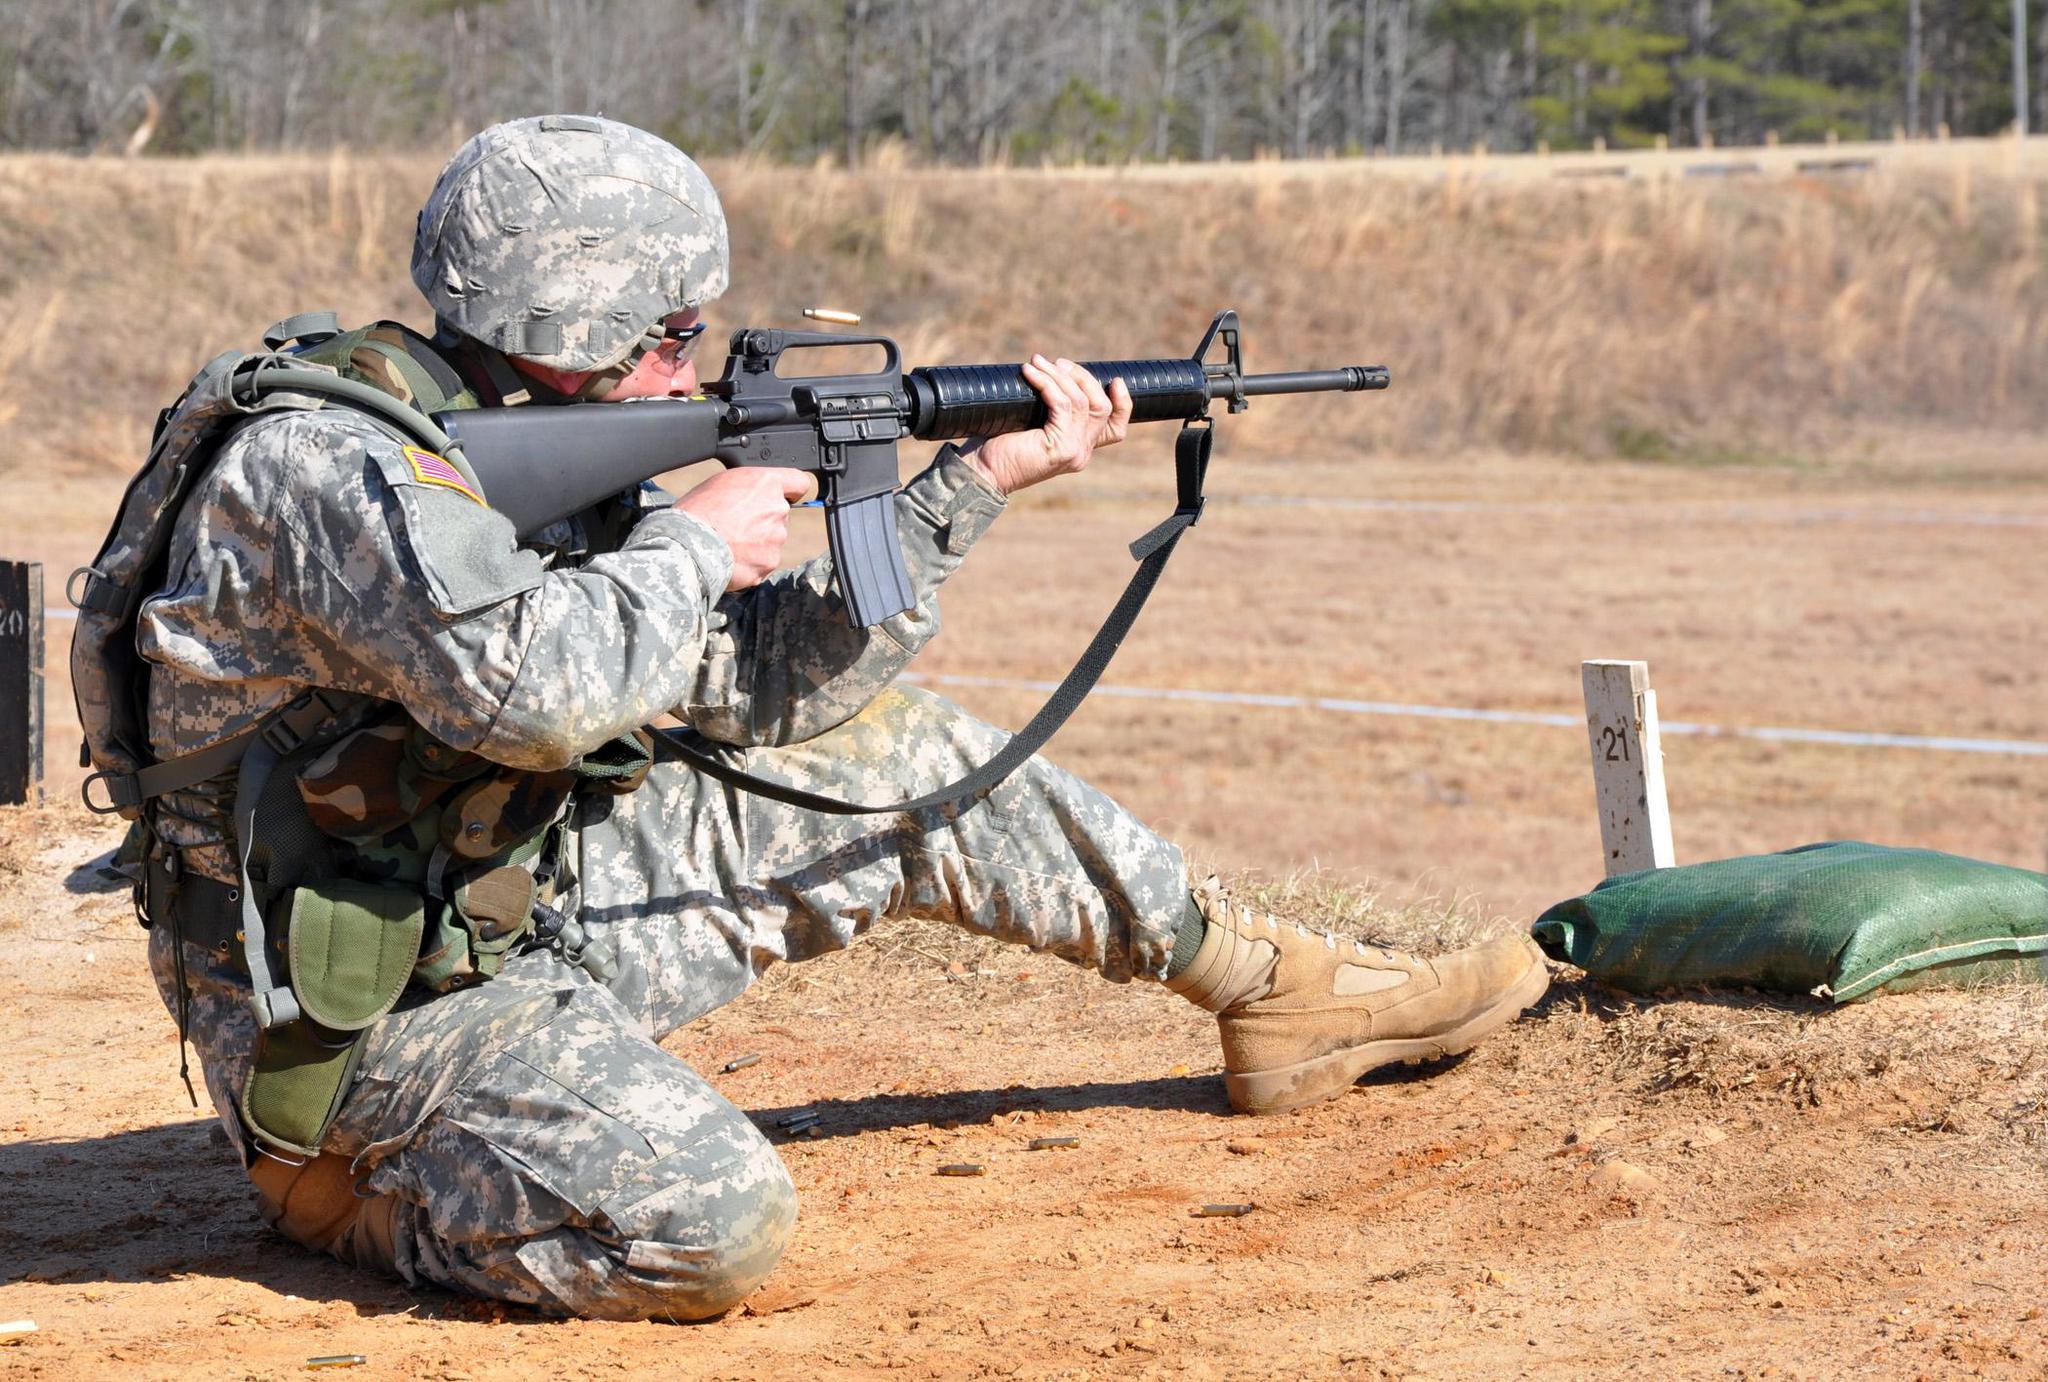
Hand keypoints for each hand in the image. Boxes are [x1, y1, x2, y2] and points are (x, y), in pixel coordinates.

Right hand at [673, 467, 812, 590]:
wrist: (687, 545)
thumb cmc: (697, 511)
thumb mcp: (722, 482)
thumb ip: (750, 487)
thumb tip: (757, 495)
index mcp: (767, 483)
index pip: (799, 482)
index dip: (790, 490)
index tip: (785, 495)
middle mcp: (777, 509)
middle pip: (780, 515)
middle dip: (763, 520)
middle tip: (736, 525)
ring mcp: (776, 539)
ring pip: (772, 540)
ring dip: (757, 542)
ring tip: (728, 542)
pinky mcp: (769, 563)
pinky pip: (763, 561)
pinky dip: (750, 562)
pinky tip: (730, 557)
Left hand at [962, 354, 1132, 495]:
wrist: (982, 472)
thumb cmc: (999, 445)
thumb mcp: (1034, 424)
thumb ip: (1054, 410)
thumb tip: (1058, 372)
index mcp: (1079, 448)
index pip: (1116, 429)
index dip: (1123, 403)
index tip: (1115, 380)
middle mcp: (1082, 452)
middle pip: (1102, 406)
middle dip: (1083, 377)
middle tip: (1057, 363)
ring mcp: (1074, 451)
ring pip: (1081, 401)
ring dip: (1059, 375)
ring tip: (1037, 362)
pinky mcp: (1060, 447)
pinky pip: (1061, 403)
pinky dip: (1046, 382)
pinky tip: (1028, 371)